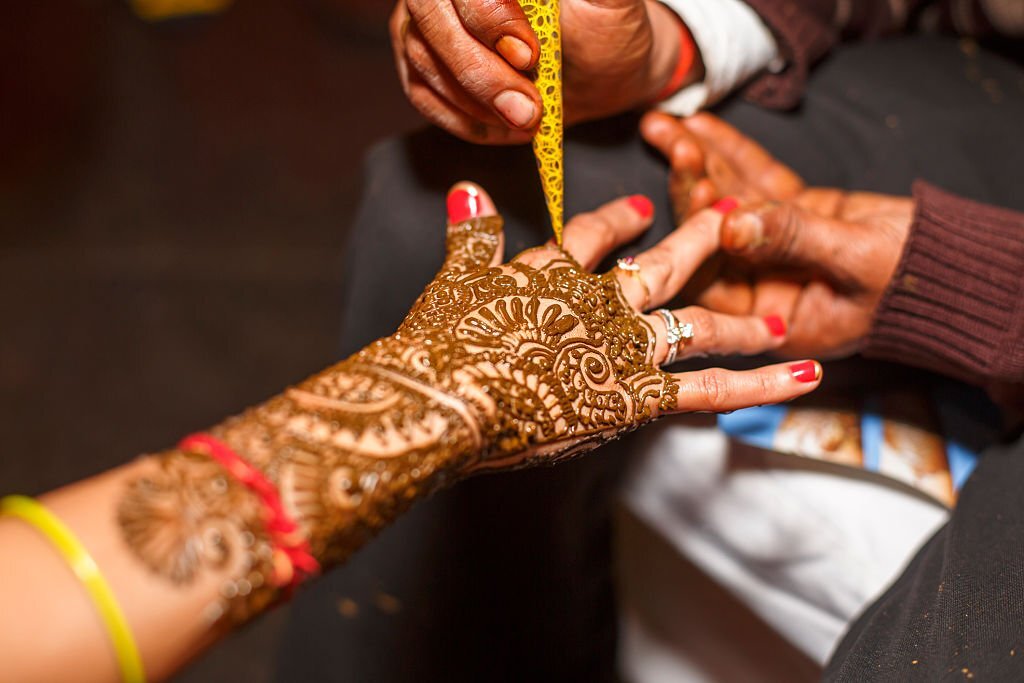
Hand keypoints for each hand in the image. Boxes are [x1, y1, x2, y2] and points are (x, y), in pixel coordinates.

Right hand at [347, 181, 822, 471]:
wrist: (449, 396)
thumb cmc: (443, 342)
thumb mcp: (455, 280)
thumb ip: (471, 234)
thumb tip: (466, 187)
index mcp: (556, 272)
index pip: (595, 235)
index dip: (619, 220)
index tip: (640, 209)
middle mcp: (602, 302)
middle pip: (665, 265)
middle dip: (704, 240)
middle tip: (737, 219)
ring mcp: (626, 346)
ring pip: (700, 326)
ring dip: (745, 324)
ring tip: (784, 325)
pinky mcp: (640, 395)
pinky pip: (710, 388)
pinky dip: (760, 383)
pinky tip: (804, 375)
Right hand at [390, 0, 691, 143]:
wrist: (601, 70)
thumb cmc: (606, 29)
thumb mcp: (612, 2)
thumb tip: (553, 0)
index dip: (490, 18)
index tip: (530, 56)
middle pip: (430, 17)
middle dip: (481, 72)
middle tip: (527, 109)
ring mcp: (424, 23)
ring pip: (424, 60)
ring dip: (476, 101)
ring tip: (526, 119)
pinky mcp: (419, 65)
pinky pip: (423, 95)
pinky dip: (464, 119)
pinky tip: (504, 125)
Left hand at [642, 112, 912, 358]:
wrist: (959, 269)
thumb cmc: (915, 282)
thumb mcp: (856, 260)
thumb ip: (793, 240)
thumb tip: (731, 225)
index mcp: (768, 321)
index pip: (714, 278)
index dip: (699, 234)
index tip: (696, 188)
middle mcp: (761, 287)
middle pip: (712, 235)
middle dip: (691, 186)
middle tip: (671, 142)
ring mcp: (772, 249)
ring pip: (728, 203)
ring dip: (701, 162)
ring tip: (669, 124)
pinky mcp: (789, 217)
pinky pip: (755, 184)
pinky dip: (734, 154)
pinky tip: (704, 126)